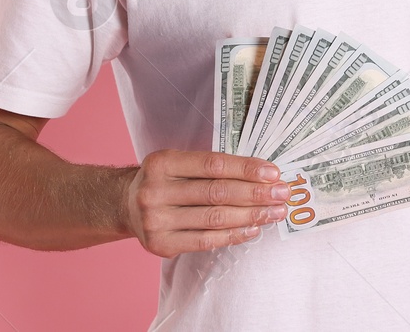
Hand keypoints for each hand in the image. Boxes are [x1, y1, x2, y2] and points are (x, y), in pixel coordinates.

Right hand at [122, 150, 288, 257]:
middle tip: (283, 194)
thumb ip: (214, 166)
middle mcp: (155, 192)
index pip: (212, 165)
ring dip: (251, 216)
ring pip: (214, 219)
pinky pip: (205, 241)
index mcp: (162, 163)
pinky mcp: (160, 245)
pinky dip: (233, 235)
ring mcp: (155, 221)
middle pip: (216, 193)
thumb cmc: (166, 180)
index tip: (274, 173)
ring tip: (276, 212)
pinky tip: (254, 229)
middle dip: (256, 194)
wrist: (125, 205)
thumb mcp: (180, 163)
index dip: (246, 169)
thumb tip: (264, 175)